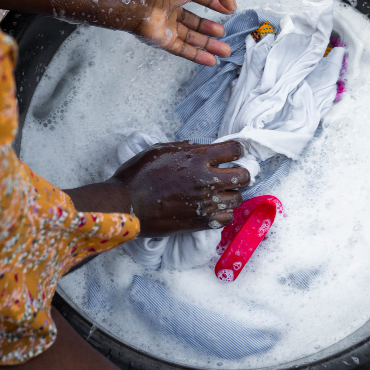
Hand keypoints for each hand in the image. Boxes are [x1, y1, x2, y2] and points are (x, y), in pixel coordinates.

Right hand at [116, 140, 249, 236]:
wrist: (126, 204)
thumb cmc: (138, 175)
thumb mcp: (159, 150)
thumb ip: (184, 147)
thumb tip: (199, 147)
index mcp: (197, 157)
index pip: (234, 149)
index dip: (235, 150)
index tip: (232, 154)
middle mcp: (206, 179)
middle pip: (244, 176)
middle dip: (240, 173)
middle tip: (230, 175)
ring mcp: (205, 202)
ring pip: (237, 198)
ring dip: (231, 194)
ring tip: (220, 193)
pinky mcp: (200, 222)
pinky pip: (227, 218)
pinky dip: (224, 213)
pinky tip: (213, 209)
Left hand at [128, 0, 237, 65]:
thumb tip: (230, 2)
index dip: (215, 1)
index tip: (229, 9)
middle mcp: (172, 5)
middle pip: (195, 20)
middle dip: (211, 28)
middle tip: (224, 33)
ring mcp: (167, 23)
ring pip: (191, 37)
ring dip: (208, 44)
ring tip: (225, 50)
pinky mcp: (163, 39)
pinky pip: (182, 50)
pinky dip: (198, 56)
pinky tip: (211, 60)